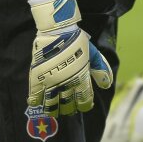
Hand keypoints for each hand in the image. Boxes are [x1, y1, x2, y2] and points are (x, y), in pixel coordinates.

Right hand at [28, 0, 113, 116]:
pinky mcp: (38, 77)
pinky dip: (35, 101)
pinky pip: (35, 94)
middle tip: (67, 108)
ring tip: (53, 110)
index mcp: (81, 78)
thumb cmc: (77, 41)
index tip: (83, 105)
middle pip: (67, 104)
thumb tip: (107, 85)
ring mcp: (51, 81)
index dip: (84, 105)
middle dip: (68, 108)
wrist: (58, 30)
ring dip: (53, 109)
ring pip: (51, 104)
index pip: (84, 99)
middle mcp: (66, 83)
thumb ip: (101, 70)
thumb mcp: (93, 54)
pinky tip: (36, 102)